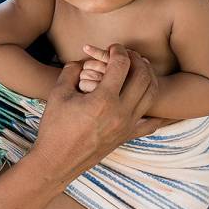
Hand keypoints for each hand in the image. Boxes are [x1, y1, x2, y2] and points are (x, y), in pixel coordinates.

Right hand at [32, 44, 161, 186]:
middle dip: (137, 60)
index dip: (119, 50)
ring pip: (151, 95)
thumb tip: (82, 61)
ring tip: (138, 69)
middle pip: (143, 76)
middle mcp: (121, 112)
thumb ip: (71, 70)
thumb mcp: (58, 93)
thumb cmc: (54, 127)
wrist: (57, 161)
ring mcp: (127, 126)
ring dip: (148, 77)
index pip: (121, 65)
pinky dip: (155, 109)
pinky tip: (148, 99)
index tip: (113, 47)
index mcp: (103, 100)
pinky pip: (151, 122)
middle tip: (128, 55)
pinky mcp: (128, 136)